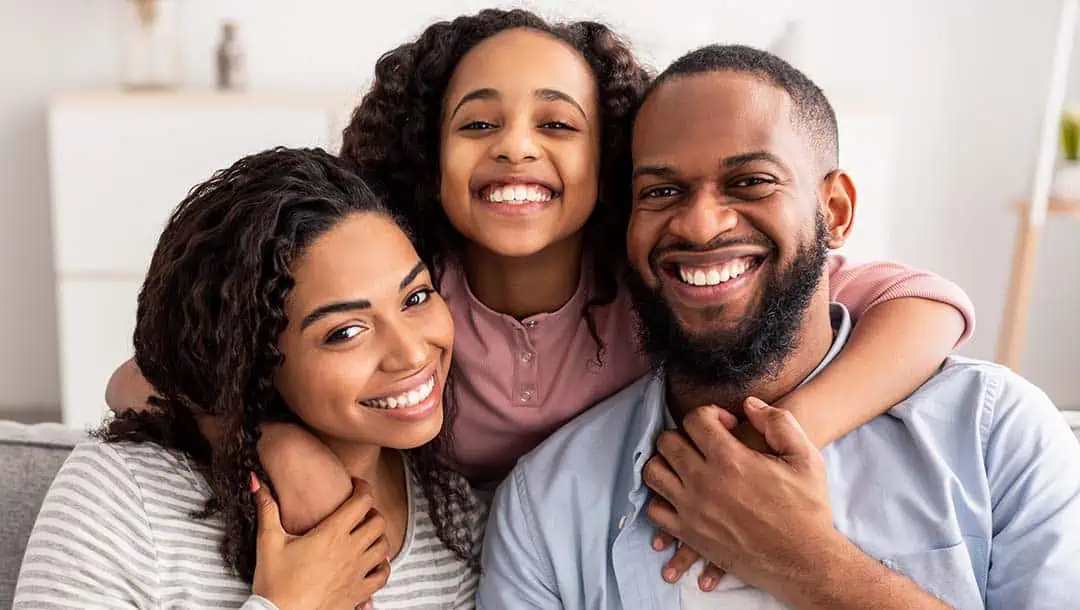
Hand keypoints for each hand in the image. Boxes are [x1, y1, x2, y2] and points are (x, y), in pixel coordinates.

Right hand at [251, 475, 389, 609]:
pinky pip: (383, 575)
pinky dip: (382, 566)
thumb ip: (266, 508)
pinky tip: (371, 563)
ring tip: (364, 536)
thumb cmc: (273, 581)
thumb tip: (254, 479)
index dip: (362, 487)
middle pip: (378, 522)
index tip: (354, 486)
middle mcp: (350, 551)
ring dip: (378, 538)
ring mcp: (357, 573)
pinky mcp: (358, 593)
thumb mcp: (268, 541)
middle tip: (358, 513)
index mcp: (332, 534)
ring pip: (384, 547)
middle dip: (371, 512)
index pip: (362, 501)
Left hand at [643, 397, 838, 596]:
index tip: (727, 426)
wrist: (804, 562)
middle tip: (704, 443)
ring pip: (654, 474)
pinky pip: (655, 511)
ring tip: (687, 465)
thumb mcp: (805, 457)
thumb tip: (749, 403)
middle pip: (667, 442)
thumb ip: (778, 421)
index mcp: (731, 460)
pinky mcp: (690, 535)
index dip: (710, 414)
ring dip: (666, 463)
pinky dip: (662, 499)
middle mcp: (704, 483)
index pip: (695, 419)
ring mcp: (692, 510)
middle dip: (684, 434)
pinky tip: (681, 495)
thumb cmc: (807, 509)